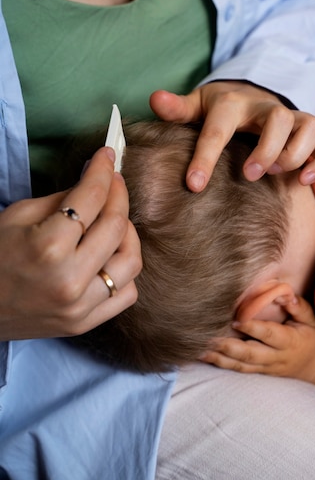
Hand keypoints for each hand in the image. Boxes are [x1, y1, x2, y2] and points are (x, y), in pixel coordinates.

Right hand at [0, 147, 140, 340]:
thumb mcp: (19, 216)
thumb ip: (63, 199)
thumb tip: (97, 181)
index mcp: (48, 248)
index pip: (91, 198)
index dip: (103, 171)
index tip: (108, 156)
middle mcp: (70, 279)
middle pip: (116, 226)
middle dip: (119, 195)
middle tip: (114, 182)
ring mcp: (80, 306)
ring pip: (131, 261)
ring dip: (128, 234)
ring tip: (113, 221)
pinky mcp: (84, 323)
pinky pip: (126, 293)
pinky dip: (124, 271)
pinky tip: (110, 256)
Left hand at [150, 82, 314, 191]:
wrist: (253, 96)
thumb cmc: (221, 109)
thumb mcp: (197, 106)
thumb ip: (177, 109)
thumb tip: (154, 98)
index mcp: (232, 104)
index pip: (219, 128)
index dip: (206, 157)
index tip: (194, 186)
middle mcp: (267, 108)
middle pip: (279, 119)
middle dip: (267, 149)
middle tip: (249, 174)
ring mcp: (294, 118)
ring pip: (310, 126)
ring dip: (297, 153)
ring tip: (276, 173)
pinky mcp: (311, 132)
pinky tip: (304, 180)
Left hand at [201, 293, 314, 385]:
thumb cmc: (313, 337)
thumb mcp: (312, 320)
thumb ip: (298, 307)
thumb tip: (284, 294)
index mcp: (289, 341)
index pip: (269, 335)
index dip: (253, 329)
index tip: (236, 321)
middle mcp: (276, 357)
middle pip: (250, 354)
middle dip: (228, 347)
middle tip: (208, 338)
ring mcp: (266, 367)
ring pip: (241, 365)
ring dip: (219, 358)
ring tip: (200, 350)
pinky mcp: (259, 372)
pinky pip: (239, 370)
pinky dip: (222, 364)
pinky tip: (205, 357)